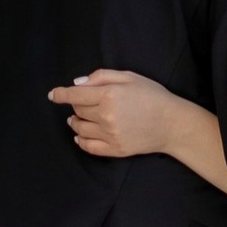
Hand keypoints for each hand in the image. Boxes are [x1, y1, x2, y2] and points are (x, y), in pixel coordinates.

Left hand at [47, 69, 226, 192]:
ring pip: (80, 129)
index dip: (60, 94)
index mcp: (109, 95)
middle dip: (76, 105)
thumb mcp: (129, 77)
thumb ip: (102, 77)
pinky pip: (89, 147)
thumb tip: (77, 84)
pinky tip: (80, 136)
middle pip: (78, 111)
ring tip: (78, 119)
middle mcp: (106, 116)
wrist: (173, 123)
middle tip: (82, 102)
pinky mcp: (115, 150)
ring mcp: (110, 135)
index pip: (75, 95)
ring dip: (76, 123)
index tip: (53, 95)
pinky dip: (80, 141)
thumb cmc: (153, 96)